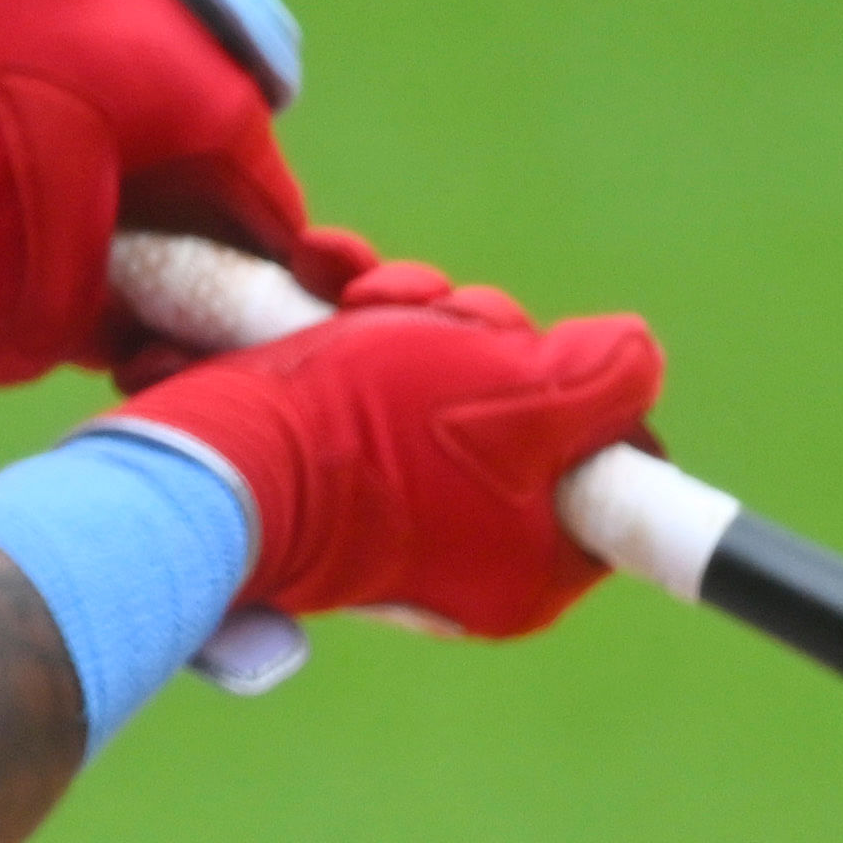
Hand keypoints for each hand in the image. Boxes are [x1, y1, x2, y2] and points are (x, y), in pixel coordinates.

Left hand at [0, 0, 343, 384]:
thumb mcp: (25, 168)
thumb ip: (46, 285)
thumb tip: (17, 363)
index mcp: (221, 135)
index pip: (252, 274)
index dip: (194, 338)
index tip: (118, 368)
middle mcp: (189, 125)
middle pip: (158, 269)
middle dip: (67, 317)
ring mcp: (122, 109)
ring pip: (86, 238)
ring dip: (11, 285)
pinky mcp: (56, 97)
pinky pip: (41, 197)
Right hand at [111, 254, 665, 637]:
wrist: (208, 461)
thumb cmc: (369, 434)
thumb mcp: (521, 390)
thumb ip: (602, 380)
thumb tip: (635, 359)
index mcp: (530, 563)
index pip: (600, 467)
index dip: (575, 388)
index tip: (530, 356)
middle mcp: (465, 549)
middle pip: (512, 402)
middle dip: (463, 329)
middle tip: (421, 316)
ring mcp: (390, 513)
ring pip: (431, 374)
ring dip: (391, 313)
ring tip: (341, 296)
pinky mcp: (321, 471)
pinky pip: (357, 381)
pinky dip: (332, 325)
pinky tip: (307, 279)